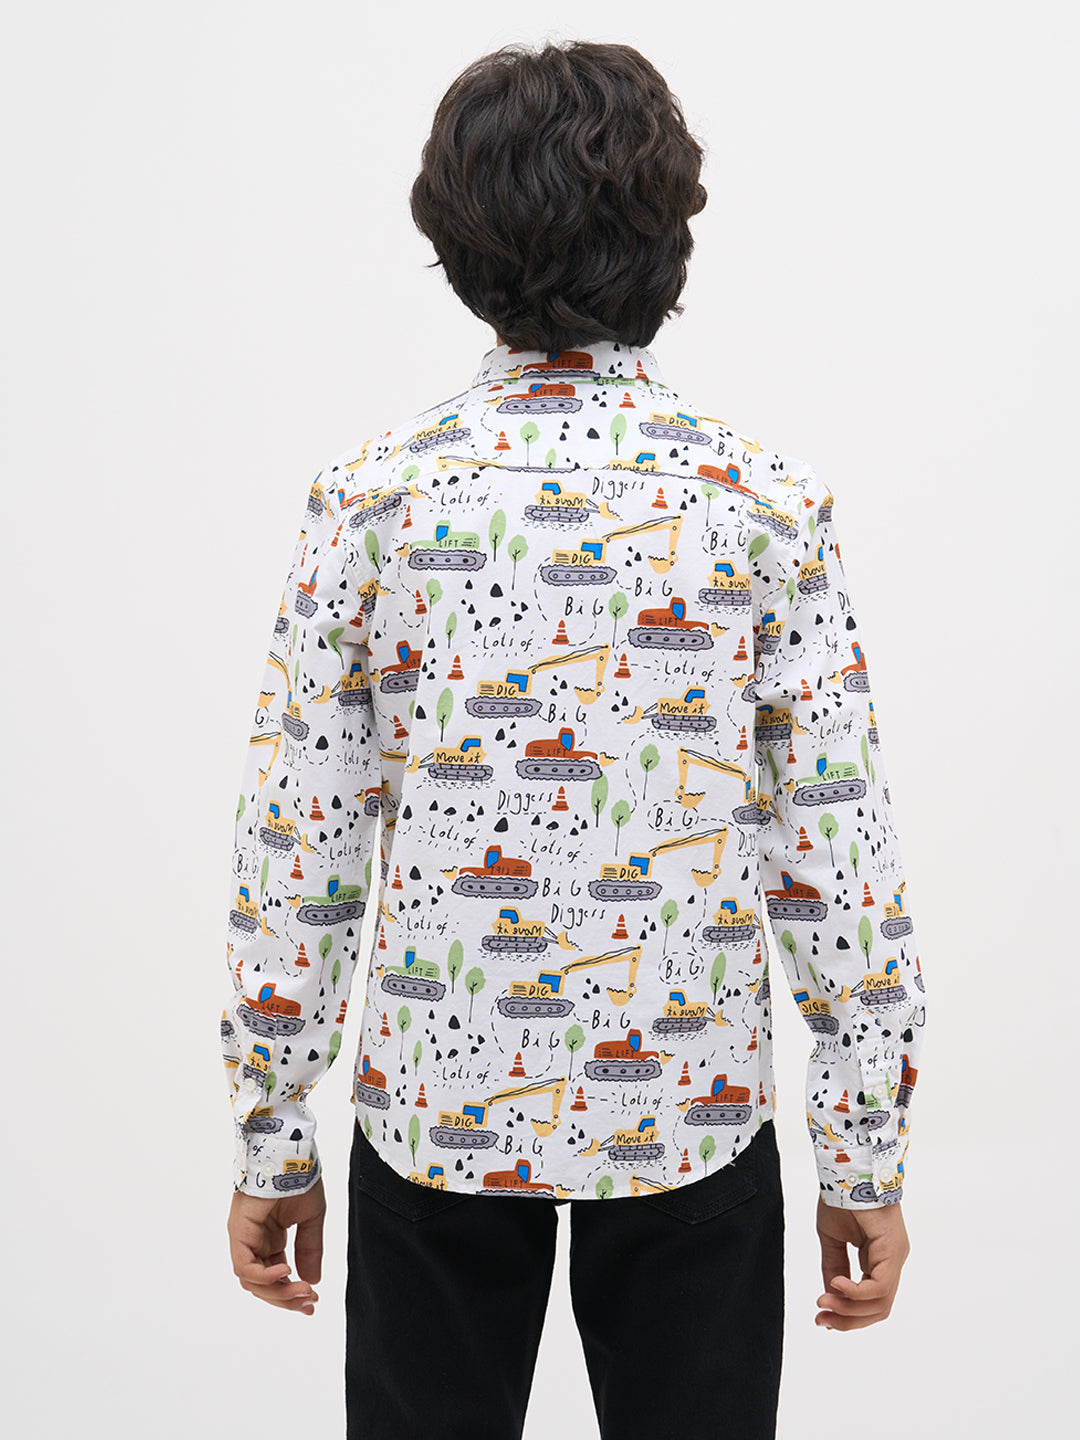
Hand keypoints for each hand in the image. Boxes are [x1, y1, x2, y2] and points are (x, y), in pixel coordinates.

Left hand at [228, 1176, 325, 1316]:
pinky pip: (245, 1266)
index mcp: (269, 1239)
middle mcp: (254, 1242)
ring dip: (278, 1291)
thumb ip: (309, 1249)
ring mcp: (244, 1238)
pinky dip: (264, 1276)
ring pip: (252, 1281)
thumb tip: (312, 1280)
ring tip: (303, 1290)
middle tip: (309, 1303)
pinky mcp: (238, 1232)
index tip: (312, 1301)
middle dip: (286, 1298)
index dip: (292, 1292)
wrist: (289, 1153)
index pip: (275, 1277)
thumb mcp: (311, 1219)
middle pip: (262, 1285)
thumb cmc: (298, 1177)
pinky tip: (286, 1273)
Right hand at [814, 1195, 909, 1329]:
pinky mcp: (893, 1251)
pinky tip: (836, 1285)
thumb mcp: (832, 1239)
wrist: (848, 1172)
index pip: (870, 1301)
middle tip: (821, 1318)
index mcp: (879, 1259)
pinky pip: (879, 1286)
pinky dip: (856, 1292)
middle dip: (848, 1320)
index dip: (847, 1315)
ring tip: (824, 1303)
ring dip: (849, 1310)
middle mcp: (891, 1262)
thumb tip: (829, 1297)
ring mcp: (895, 1257)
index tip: (821, 1317)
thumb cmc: (842, 1198)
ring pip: (880, 1303)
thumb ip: (834, 1267)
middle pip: (878, 1309)